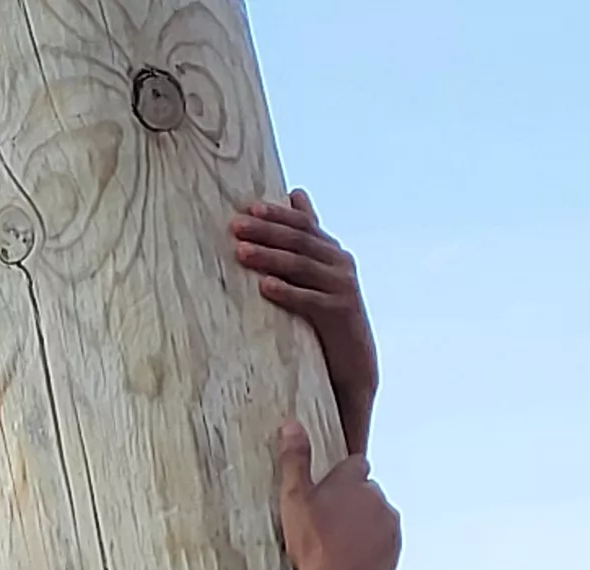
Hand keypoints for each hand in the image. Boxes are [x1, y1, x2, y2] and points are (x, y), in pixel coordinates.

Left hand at [233, 190, 375, 447]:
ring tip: (242, 252)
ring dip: (270, 258)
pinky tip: (264, 287)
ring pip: (301, 266)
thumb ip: (308, 234)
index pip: (303, 224)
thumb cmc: (328, 310)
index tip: (250, 208)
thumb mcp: (318, 268)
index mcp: (332, 251)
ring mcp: (342, 287)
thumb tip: (296, 192)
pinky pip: (309, 300)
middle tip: (236, 226)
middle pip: (299, 241)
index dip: (277, 215)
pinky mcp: (340, 313)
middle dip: (266, 231)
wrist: (354, 358)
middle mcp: (340, 263)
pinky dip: (286, 292)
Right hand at [272, 422, 399, 569]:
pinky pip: (382, 541)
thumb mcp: (294, 499)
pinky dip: (370, 547)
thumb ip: (294, 460)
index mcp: (353, 480)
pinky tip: (349, 561)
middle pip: (366, 491)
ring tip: (336, 546)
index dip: (341, 475)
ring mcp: (389, 524)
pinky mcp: (395, 549)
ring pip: (375, 516)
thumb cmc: (316, 546)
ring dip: (362, 525)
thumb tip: (292, 425)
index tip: (328, 489)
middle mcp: (376, 497)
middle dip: (352, 501)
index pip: (354, 464)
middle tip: (326, 522)